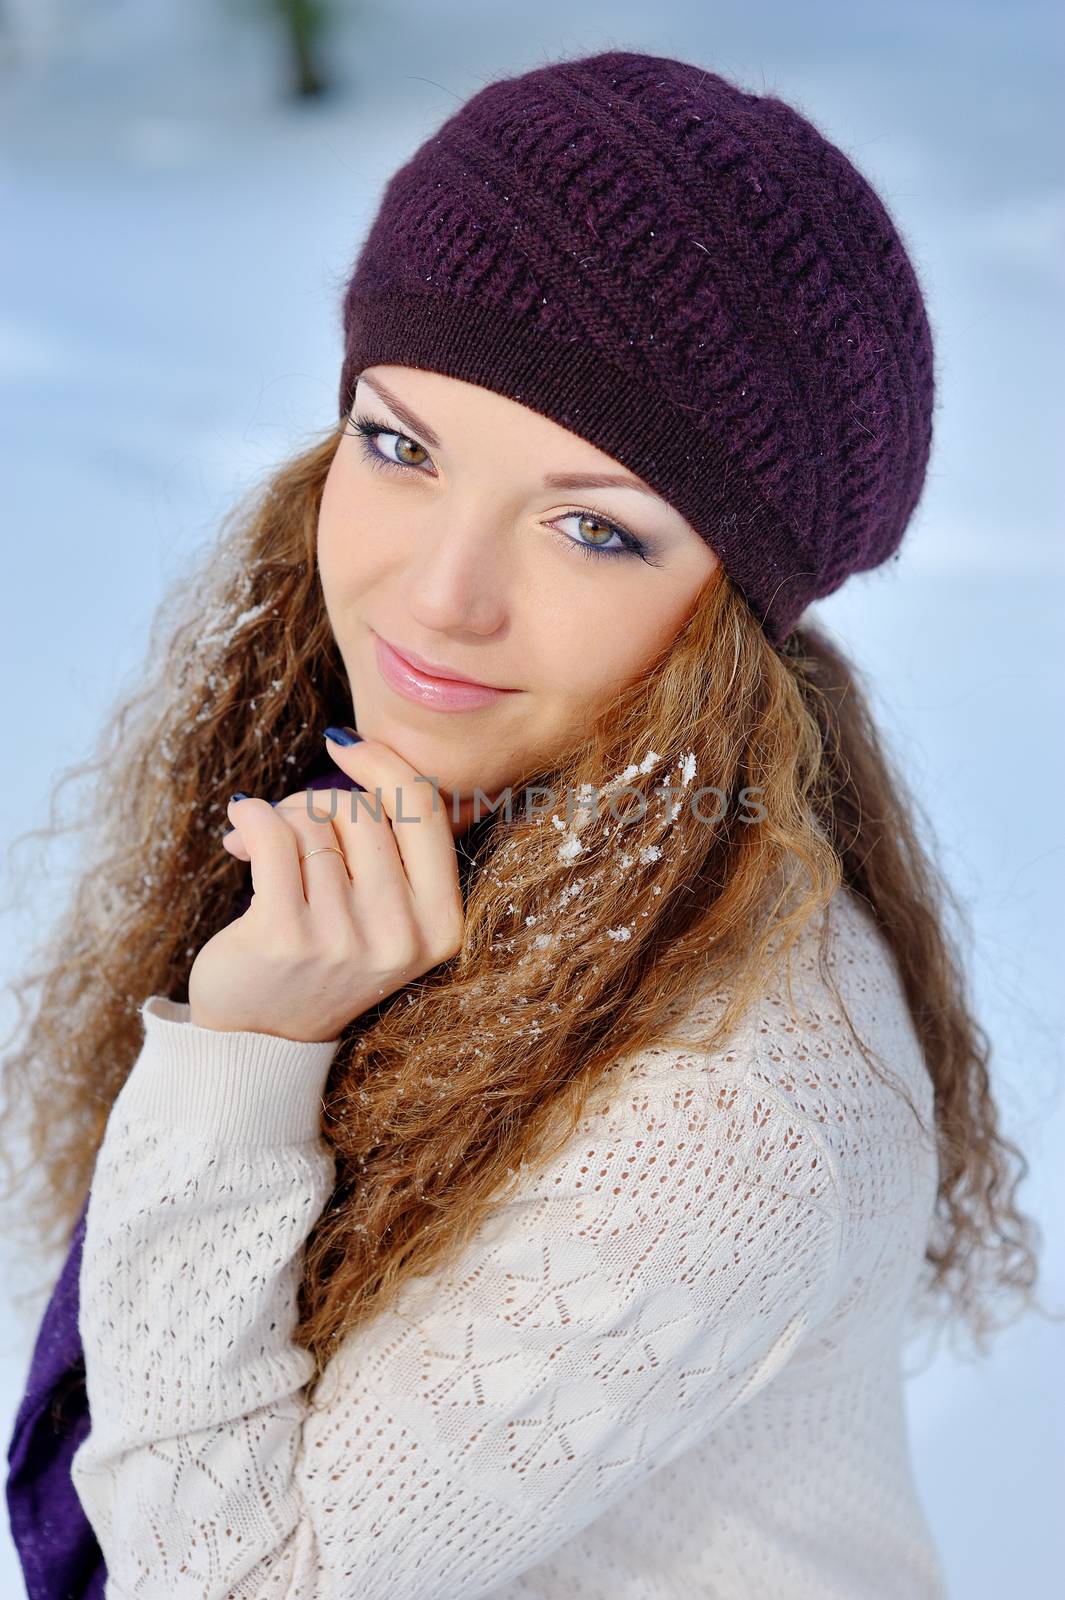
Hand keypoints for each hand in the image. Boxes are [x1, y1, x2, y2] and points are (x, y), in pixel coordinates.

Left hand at [188, 734, 464, 1041]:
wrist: (258, 1042)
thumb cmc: (322, 955)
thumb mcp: (383, 911)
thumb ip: (387, 842)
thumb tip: (343, 746)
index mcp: (440, 925)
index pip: (425, 809)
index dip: (384, 763)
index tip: (343, 744)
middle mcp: (400, 935)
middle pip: (360, 809)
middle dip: (316, 803)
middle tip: (291, 832)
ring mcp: (343, 940)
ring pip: (311, 822)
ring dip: (279, 823)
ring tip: (266, 857)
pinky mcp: (284, 937)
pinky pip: (270, 834)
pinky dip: (248, 819)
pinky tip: (237, 829)